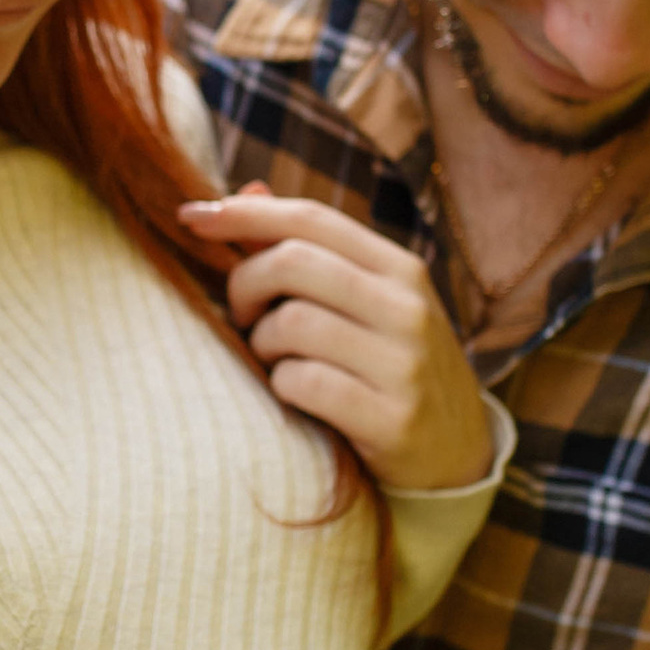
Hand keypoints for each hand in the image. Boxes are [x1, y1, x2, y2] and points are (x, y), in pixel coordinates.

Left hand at [181, 188, 496, 491]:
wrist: (457, 458)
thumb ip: (312, 251)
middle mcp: (407, 308)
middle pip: (292, 263)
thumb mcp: (369, 305)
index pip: (311, 219)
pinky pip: (302, 383)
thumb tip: (248, 190)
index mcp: (400, 269)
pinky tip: (295, 395)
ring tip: (275, 359)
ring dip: (262, 343)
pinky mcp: (391, 419)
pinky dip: (281, 386)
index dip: (244, 213)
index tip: (191, 217)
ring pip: (291, 323)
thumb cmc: (392, 370)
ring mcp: (403, 364)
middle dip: (244, 285)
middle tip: (243, 315)